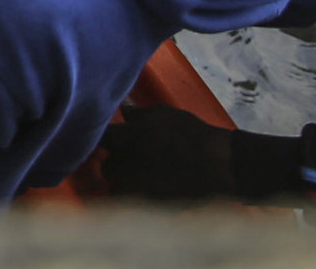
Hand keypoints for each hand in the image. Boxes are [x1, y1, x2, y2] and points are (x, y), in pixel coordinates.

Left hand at [100, 105, 238, 199]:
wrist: (216, 164)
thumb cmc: (189, 133)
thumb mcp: (162, 114)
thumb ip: (137, 114)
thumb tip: (124, 109)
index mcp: (122, 139)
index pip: (99, 139)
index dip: (104, 139)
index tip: (112, 139)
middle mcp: (123, 165)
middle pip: (107, 167)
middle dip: (116, 163)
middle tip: (132, 160)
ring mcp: (135, 188)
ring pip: (118, 188)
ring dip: (125, 183)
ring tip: (142, 178)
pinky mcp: (148, 205)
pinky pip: (136, 204)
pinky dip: (139, 198)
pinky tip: (152, 190)